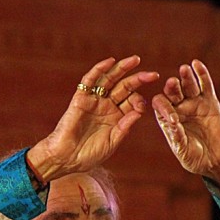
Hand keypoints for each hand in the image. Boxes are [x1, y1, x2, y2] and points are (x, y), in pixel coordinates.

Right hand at [27, 55, 158, 180]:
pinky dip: (99, 70)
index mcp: (116, 117)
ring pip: (110, 80)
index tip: (142, 106)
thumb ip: (124, 127)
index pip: (132, 101)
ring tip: (135, 60)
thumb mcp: (112, 142)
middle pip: (125, 87)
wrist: (66, 158)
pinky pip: (89, 80)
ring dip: (122, 69)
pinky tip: (110, 62)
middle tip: (153, 75)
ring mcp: (94, 101)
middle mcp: (106, 106)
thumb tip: (138, 112)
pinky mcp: (80, 98)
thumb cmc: (88, 155)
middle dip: (139, 79)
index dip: (139, 101)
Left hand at [152, 60, 219, 201]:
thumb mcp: (183, 151)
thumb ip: (178, 138)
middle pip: (173, 92)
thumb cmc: (195, 158)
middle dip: (172, 88)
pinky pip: (205, 85)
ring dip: (186, 77)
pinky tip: (197, 64)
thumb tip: (173, 123)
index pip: (161, 106)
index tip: (174, 119)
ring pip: (188, 86)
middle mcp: (178, 108)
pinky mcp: (210, 101)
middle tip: (172, 83)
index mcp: (167, 119)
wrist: (215, 160)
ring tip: (184, 69)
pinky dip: (202, 74)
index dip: (164, 108)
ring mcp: (194, 103)